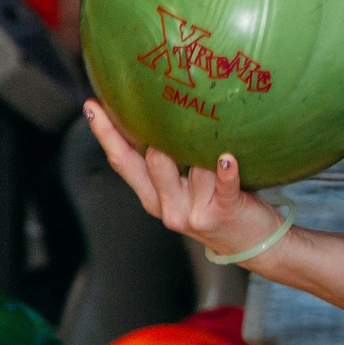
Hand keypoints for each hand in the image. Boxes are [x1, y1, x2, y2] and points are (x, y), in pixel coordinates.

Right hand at [84, 100, 284, 260]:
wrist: (252, 246)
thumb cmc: (218, 207)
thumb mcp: (184, 190)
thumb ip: (168, 163)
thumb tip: (159, 116)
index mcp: (153, 197)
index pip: (123, 162)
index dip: (106, 135)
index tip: (91, 106)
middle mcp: (168, 207)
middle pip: (153, 162)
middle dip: (154, 131)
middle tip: (159, 99)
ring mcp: (194, 212)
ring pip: (193, 168)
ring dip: (203, 147)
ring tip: (212, 118)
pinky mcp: (222, 214)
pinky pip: (223, 187)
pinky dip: (225, 172)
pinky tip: (227, 158)